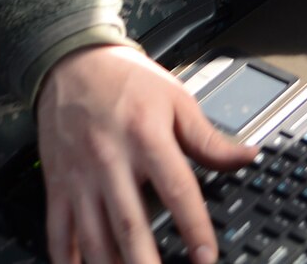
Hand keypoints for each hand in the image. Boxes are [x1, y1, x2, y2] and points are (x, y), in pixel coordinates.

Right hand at [36, 44, 257, 263]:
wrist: (73, 62)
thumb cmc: (128, 82)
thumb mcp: (177, 100)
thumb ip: (210, 138)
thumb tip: (248, 155)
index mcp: (147, 137)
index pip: (177, 190)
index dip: (194, 227)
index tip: (206, 256)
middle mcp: (111, 160)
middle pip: (131, 222)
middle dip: (145, 261)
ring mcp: (80, 176)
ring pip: (93, 234)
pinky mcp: (58, 184)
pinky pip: (58, 230)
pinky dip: (67, 257)